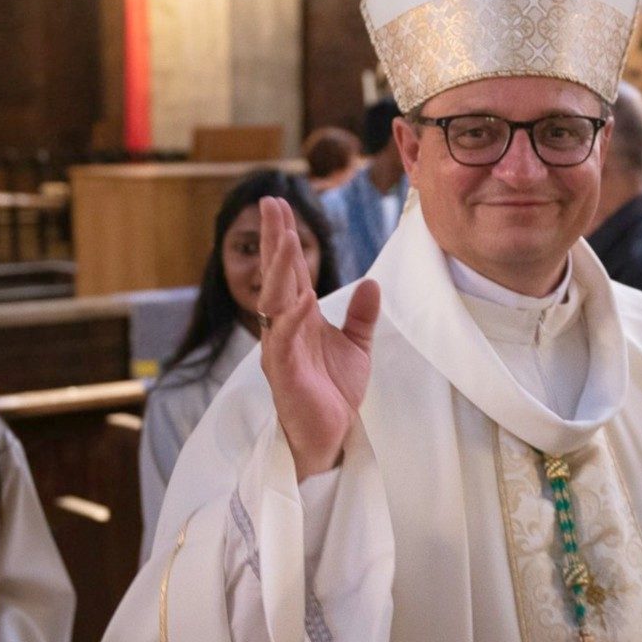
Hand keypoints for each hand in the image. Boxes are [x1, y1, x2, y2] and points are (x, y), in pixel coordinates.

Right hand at [255, 197, 381, 478]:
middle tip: (270, 204)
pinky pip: (284, 342)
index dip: (282, 238)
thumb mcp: (356, 347)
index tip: (278, 204)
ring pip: (275, 303)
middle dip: (273, 240)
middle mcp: (283, 328)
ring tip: (285, 239)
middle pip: (276, 276)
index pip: (288, 271)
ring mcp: (280, 349)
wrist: (331, 436)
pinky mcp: (285, 373)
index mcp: (298, 318)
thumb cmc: (334, 392)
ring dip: (280, 271)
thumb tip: (371, 283)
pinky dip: (291, 320)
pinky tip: (300, 300)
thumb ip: (361, 316)